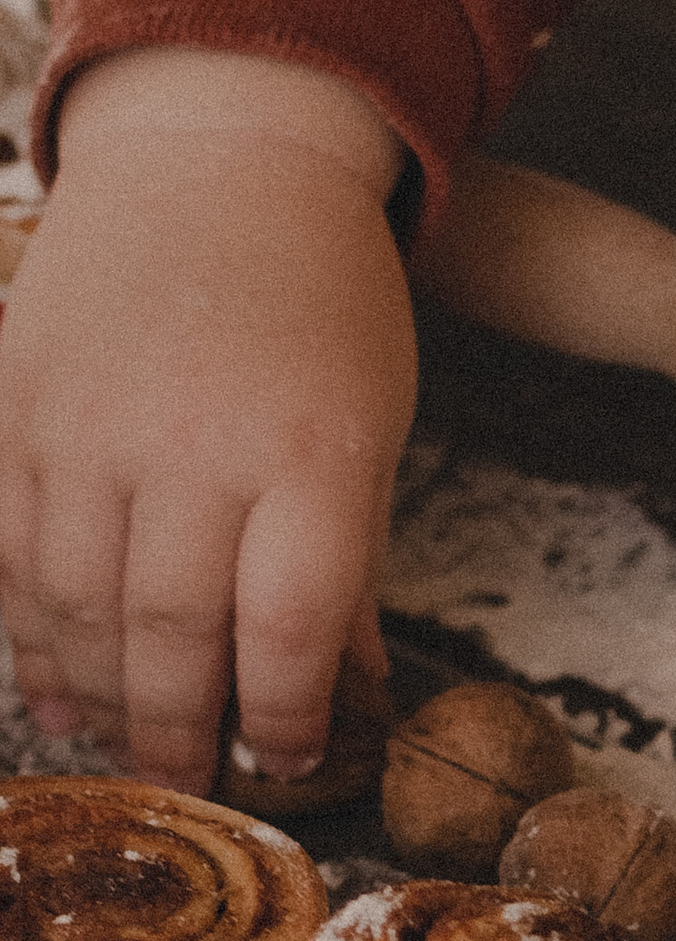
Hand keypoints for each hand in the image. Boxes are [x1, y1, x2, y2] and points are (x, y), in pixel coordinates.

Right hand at [0, 51, 416, 793]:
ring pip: (76, 611)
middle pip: (170, 637)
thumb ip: (353, 561)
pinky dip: (29, 638)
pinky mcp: (19, 412)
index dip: (280, 720)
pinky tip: (56, 690)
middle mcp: (194, 446)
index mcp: (311, 454)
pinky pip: (12, 557)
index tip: (285, 760)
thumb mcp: (376, 424)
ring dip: (99, 701)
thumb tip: (346, 694)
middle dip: (181, 735)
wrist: (220, 158)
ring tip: (126, 754)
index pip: (286, 631)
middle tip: (193, 782)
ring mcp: (90, 428)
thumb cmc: (325, 298)